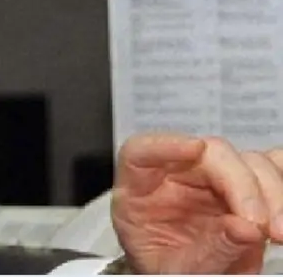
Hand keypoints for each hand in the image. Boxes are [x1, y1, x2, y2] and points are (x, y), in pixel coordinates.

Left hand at [111, 132, 282, 273]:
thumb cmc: (168, 273)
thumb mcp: (175, 271)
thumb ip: (207, 251)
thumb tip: (244, 228)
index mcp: (139, 192)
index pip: (139, 153)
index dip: (164, 145)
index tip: (195, 148)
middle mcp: (176, 177)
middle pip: (210, 155)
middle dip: (242, 184)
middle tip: (257, 224)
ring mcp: (213, 180)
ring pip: (248, 161)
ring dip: (271, 191)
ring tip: (278, 231)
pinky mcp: (245, 188)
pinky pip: (271, 170)